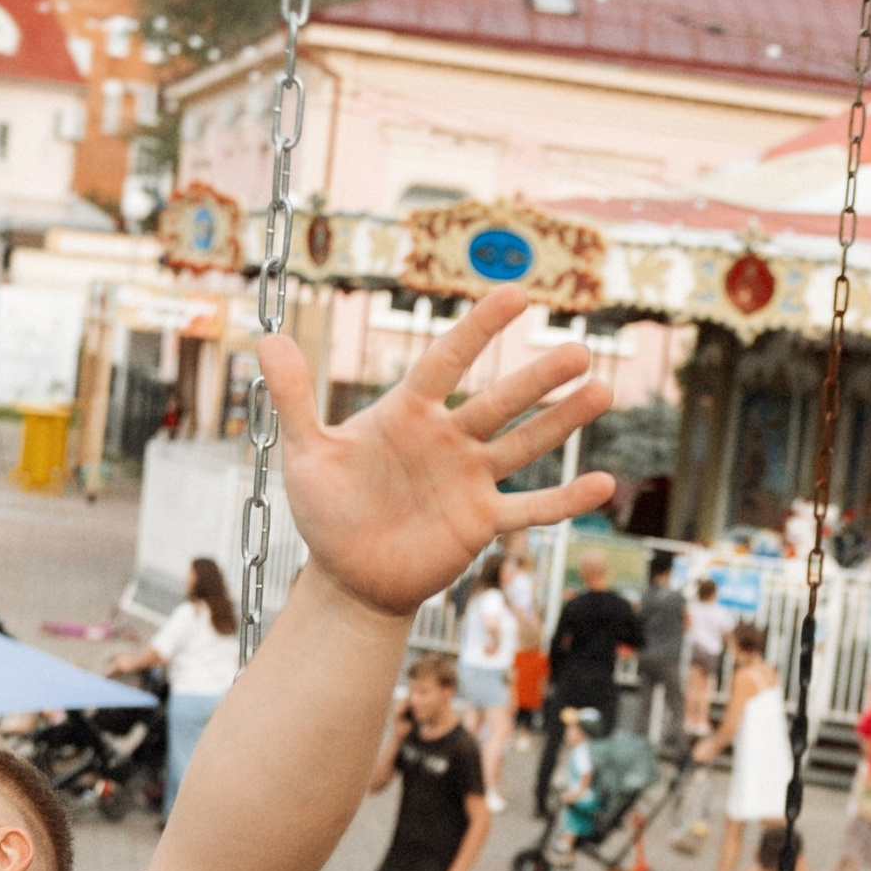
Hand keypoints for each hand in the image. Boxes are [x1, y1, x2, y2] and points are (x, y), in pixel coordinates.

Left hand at [255, 290, 616, 620]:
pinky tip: (604, 484)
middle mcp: (448, 440)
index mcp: (407, 414)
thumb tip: (265, 336)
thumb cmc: (327, 509)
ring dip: (562, 422)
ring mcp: (470, 480)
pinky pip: (529, 509)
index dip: (479, 329)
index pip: (447, 361)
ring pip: (523, 444)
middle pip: (499, 401)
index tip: (516, 295)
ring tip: (602, 389)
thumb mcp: (305, 452)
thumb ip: (293, 397)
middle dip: (537, 378)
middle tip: (578, 348)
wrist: (347, 575)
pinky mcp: (481, 523)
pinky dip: (565, 500)